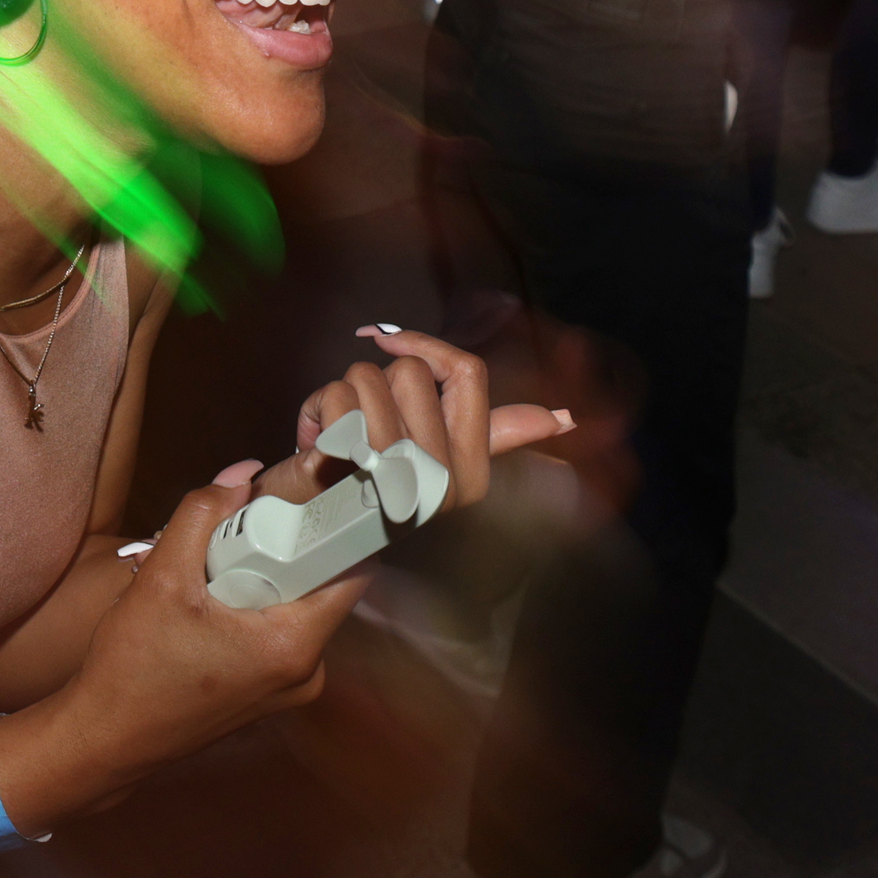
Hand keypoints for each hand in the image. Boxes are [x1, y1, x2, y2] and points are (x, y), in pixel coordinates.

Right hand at [20, 471, 371, 805]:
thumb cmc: (134, 667)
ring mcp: (290, 690)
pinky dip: (257, 609)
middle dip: (290, 550)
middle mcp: (307, 673)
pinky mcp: (269, 696)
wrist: (107, 740)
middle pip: (323, 588)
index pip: (352, 571)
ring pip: (299, 611)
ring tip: (221, 565)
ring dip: (269, 580)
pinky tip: (215, 601)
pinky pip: (280, 635)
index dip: (339, 526)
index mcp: (295, 646)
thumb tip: (242, 475)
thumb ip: (201, 516)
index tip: (316, 494)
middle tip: (250, 524)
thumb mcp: (161, 578)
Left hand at [289, 323, 574, 516]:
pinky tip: (316, 443)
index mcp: (471, 472)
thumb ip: (501, 435)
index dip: (425, 344)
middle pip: (409, 371)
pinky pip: (333, 399)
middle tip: (360, 423)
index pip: (468, 373)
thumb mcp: (441, 460)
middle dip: (372, 382)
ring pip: (367, 378)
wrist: (321, 537)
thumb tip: (564, 419)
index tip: (386, 340)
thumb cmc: (377, 487)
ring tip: (337, 434)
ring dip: (339, 395)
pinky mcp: (344, 474)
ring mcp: (393, 478)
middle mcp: (439, 479)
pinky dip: (314, 410)